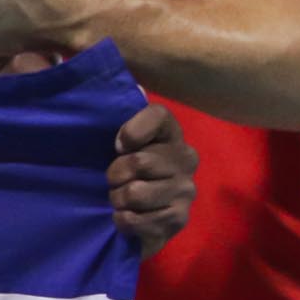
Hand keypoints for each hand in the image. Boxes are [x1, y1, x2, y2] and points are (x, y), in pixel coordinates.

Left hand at [107, 102, 195, 257]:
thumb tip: (112, 78)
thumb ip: (115, 115)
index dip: (131, 131)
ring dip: (117, 200)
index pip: (157, 115)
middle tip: (115, 181)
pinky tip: (126, 218)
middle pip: (138, 161)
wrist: (134, 218)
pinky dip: (122, 221)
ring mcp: (186, 189)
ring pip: (135, 193)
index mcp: (171, 133)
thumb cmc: (122, 173)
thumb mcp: (116, 142)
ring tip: (121, 200)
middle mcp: (186, 157)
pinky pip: (136, 219)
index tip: (117, 146)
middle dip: (115, 175)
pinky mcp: (179, 219)